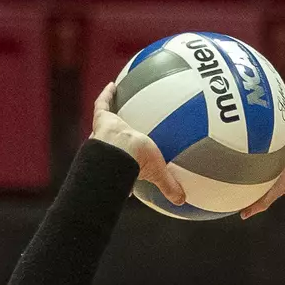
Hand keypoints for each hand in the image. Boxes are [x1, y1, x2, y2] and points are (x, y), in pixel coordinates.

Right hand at [90, 83, 185, 206]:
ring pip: (107, 121)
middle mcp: (111, 147)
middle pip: (114, 141)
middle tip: (124, 131)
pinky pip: (102, 103)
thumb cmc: (135, 162)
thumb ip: (168, 185)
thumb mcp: (156, 172)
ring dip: (112, 113)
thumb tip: (182, 201)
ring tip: (119, 102)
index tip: (132, 164)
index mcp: (122, 162)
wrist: (117, 152)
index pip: (123, 165)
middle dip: (117, 137)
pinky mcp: (101, 119)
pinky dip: (107, 94)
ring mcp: (105, 133)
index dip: (126, 165)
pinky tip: (114, 84)